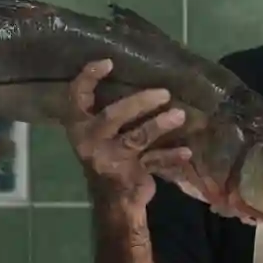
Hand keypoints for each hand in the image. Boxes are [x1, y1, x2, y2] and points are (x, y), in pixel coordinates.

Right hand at [63, 59, 191, 208]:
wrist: (114, 200)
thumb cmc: (110, 154)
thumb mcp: (104, 132)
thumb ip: (116, 111)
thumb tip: (149, 77)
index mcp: (79, 125)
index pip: (76, 96)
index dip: (88, 78)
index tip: (108, 62)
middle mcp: (90, 140)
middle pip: (112, 115)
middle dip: (138, 103)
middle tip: (164, 93)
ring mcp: (108, 158)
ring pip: (136, 138)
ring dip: (159, 125)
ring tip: (180, 115)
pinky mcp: (128, 174)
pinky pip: (153, 161)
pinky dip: (170, 156)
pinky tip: (186, 151)